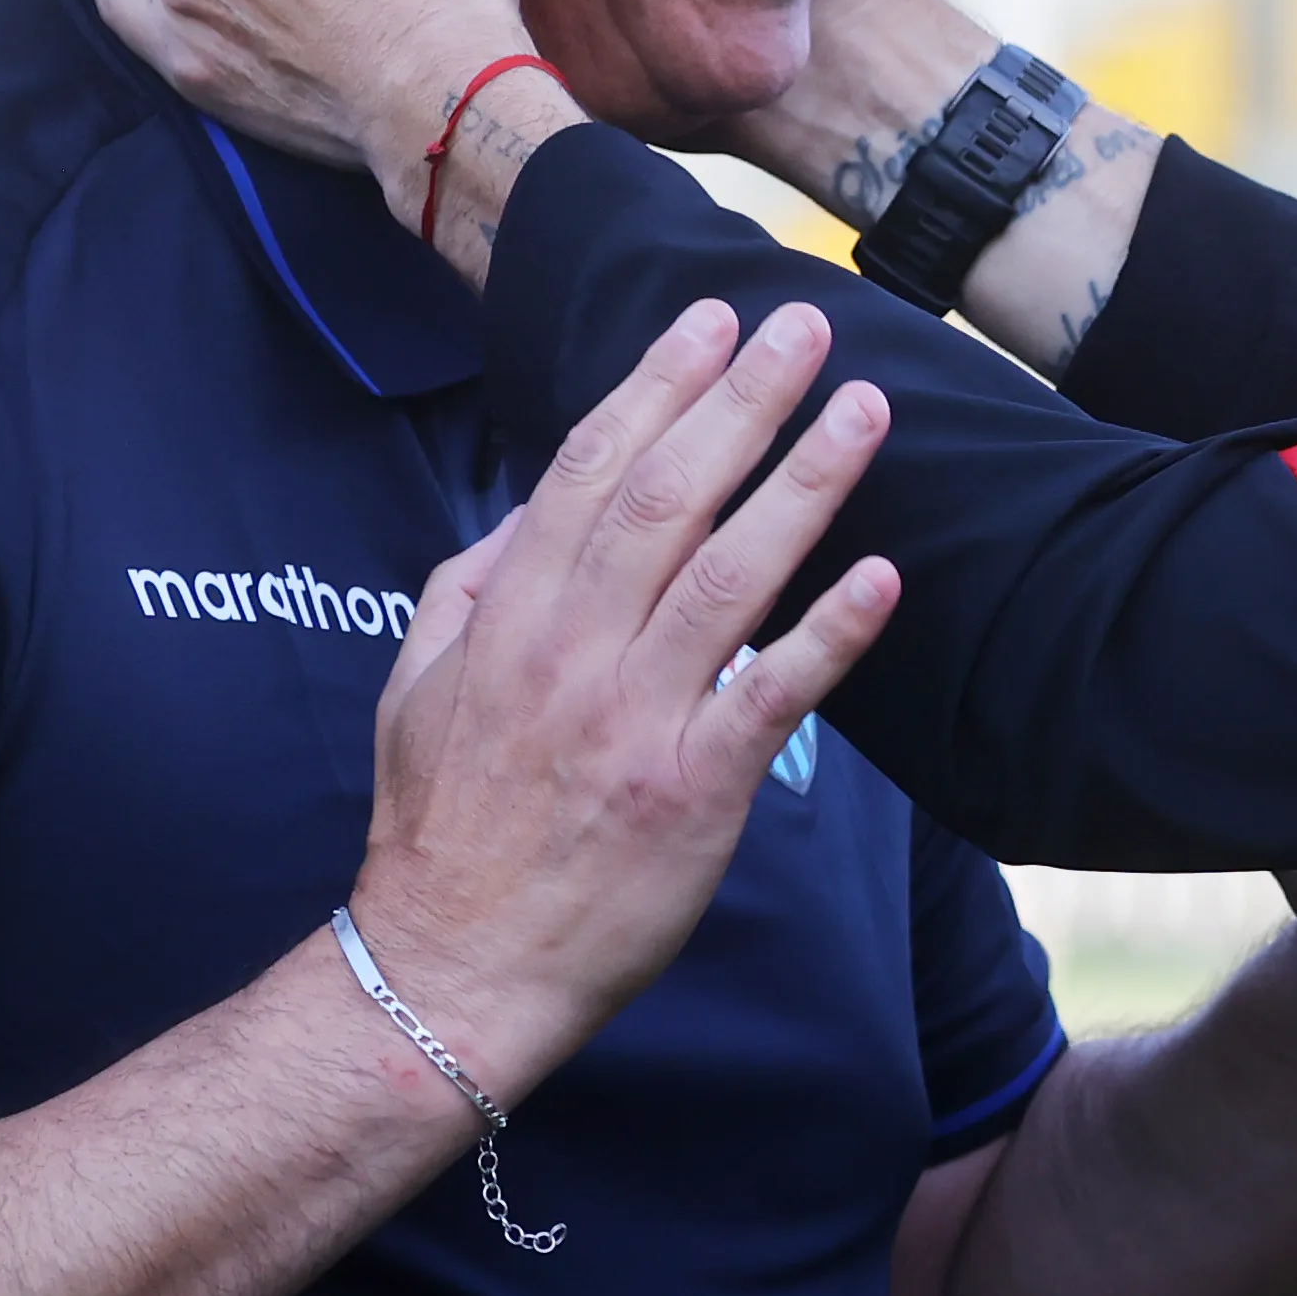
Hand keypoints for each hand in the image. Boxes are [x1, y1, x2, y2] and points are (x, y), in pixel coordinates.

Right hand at [345, 299, 898, 1095]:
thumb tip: (531, 508)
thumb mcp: (414, 688)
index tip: (709, 321)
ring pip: (727, 576)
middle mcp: (573, 653)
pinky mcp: (692, 791)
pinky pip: (771, 698)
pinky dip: (828, 633)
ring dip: (802, 484)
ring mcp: (635, 719)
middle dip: (741, 401)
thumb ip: (470, 586)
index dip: (654, 388)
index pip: (587, 473)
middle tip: (807, 325)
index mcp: (509, 619)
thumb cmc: (441, 831)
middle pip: (666, 498)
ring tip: (864, 410)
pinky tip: (881, 574)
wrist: (453, 973)